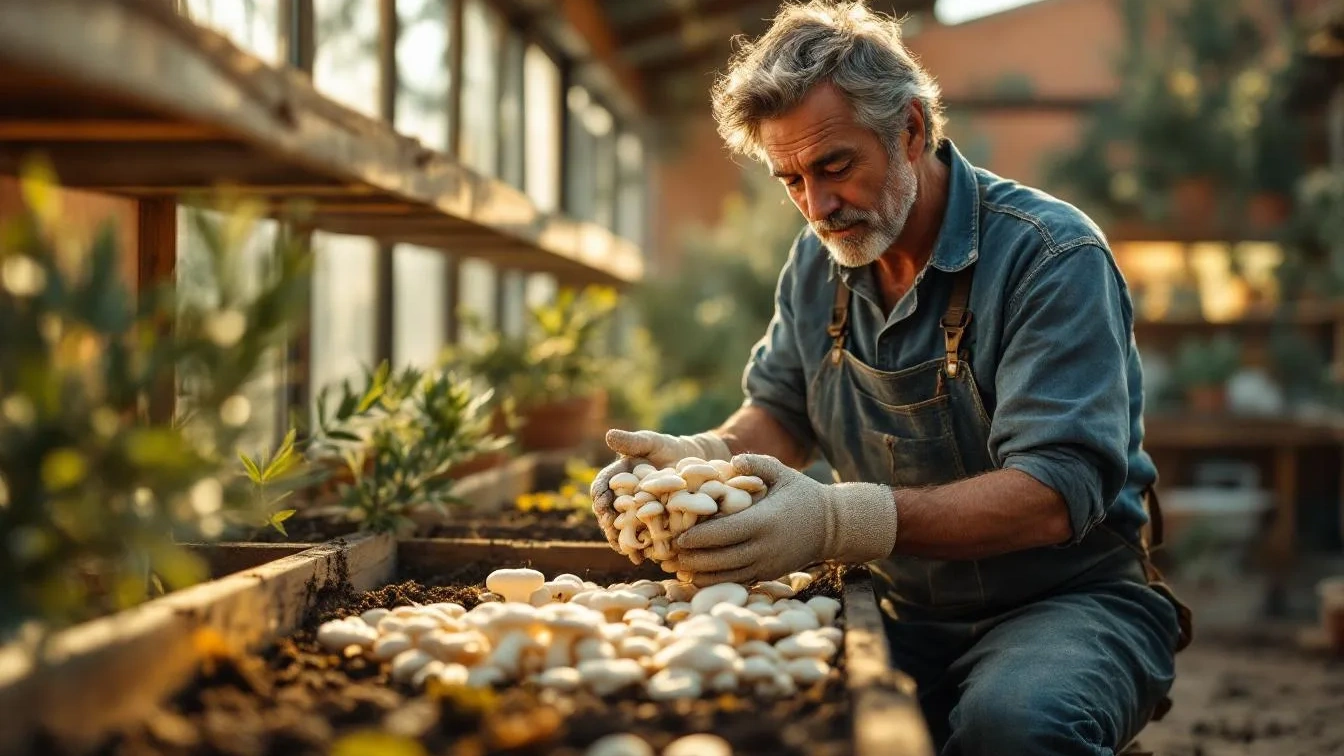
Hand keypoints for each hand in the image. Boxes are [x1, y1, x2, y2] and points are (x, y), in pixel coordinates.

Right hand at [590, 429, 730, 557]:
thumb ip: (631, 442)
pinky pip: (642, 537)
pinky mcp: (650, 524)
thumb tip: (608, 435)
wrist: (692, 462)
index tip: (602, 504)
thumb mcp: (650, 442)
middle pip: (608, 513)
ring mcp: (634, 512)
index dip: (600, 497)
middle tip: (611, 530)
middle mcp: (621, 497)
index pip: (601, 487)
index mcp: (615, 477)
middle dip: (608, 523)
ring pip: (622, 528)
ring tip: (624, 550)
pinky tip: (643, 558)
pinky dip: (641, 547)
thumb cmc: (667, 448)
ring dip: (620, 540)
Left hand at [674, 454, 898, 585]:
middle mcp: (764, 548)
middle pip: (720, 559)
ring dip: (701, 574)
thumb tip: (731, 462)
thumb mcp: (783, 472)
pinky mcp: (769, 575)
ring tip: (678, 568)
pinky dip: (716, 582)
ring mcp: (767, 565)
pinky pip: (738, 582)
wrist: (833, 526)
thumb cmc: (803, 495)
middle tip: (668, 554)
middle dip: (692, 559)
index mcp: (764, 522)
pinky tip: (698, 578)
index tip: (677, 537)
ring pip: (727, 576)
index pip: (723, 533)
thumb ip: (756, 464)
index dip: (697, 538)